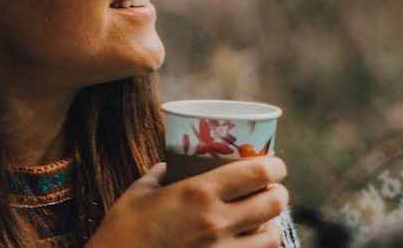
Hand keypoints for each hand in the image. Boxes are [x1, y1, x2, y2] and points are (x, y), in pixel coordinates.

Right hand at [86, 156, 288, 247]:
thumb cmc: (123, 229)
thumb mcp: (139, 192)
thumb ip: (159, 175)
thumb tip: (169, 165)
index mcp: (198, 193)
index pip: (257, 174)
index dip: (274, 165)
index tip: (274, 162)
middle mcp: (217, 222)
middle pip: (273, 203)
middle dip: (278, 192)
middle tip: (271, 187)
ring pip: (272, 236)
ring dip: (270, 223)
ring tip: (261, 218)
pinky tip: (249, 242)